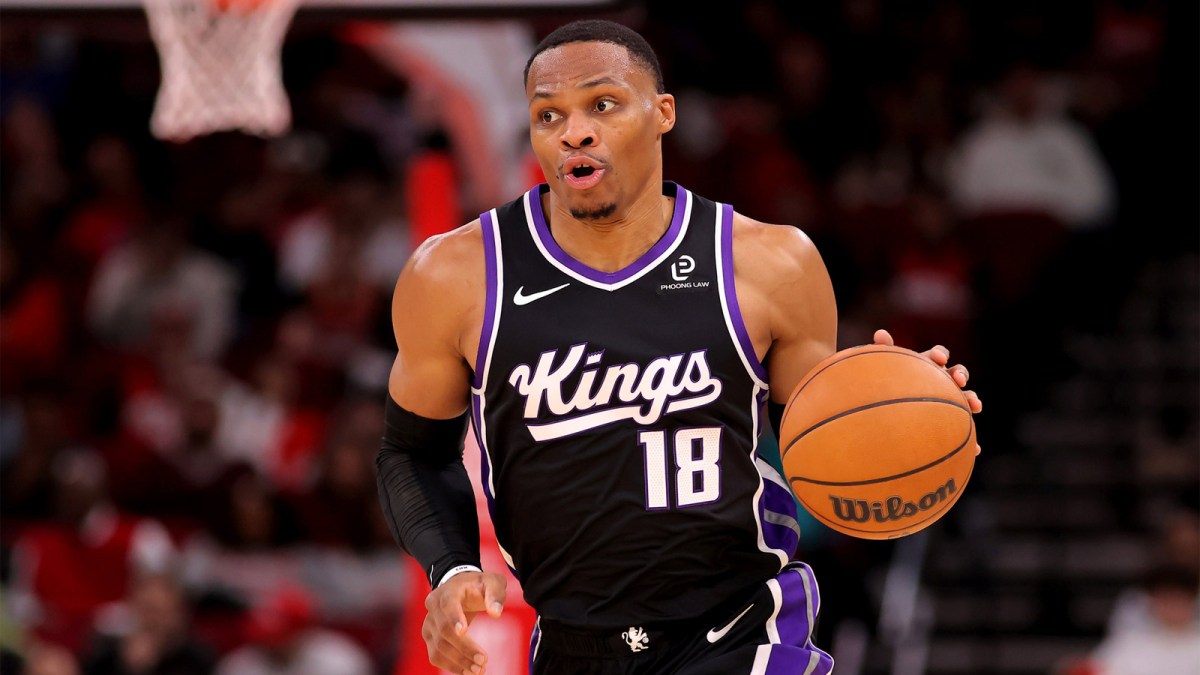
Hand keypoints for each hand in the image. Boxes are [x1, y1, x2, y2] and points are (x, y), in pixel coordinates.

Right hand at [422, 571, 506, 674]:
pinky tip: (467, 672)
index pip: (447, 605)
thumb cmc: (478, 586)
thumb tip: (496, 613)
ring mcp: (429, 623)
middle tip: (483, 661)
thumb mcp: (492, 582)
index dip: (454, 618)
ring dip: (458, 662)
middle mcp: (433, 607)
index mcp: (447, 591)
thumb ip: (496, 594)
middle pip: (444, 631)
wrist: (461, 588)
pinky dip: (451, 666)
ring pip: (438, 647)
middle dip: (464, 648)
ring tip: (478, 670)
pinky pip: (436, 656)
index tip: (464, 632)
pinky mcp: (429, 637)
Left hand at [874, 329, 982, 454]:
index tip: (938, 359)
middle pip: (957, 374)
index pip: (938, 356)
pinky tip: (976, 450)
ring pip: (966, 399)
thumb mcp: (886, 369)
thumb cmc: (888, 386)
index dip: (940, 355)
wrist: (890, 413)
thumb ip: (884, 351)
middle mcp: (942, 382)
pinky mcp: (953, 424)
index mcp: (927, 366)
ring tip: (974, 406)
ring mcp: (950, 402)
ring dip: (972, 400)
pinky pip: (964, 432)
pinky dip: (972, 441)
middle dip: (960, 374)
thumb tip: (880, 332)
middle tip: (958, 380)